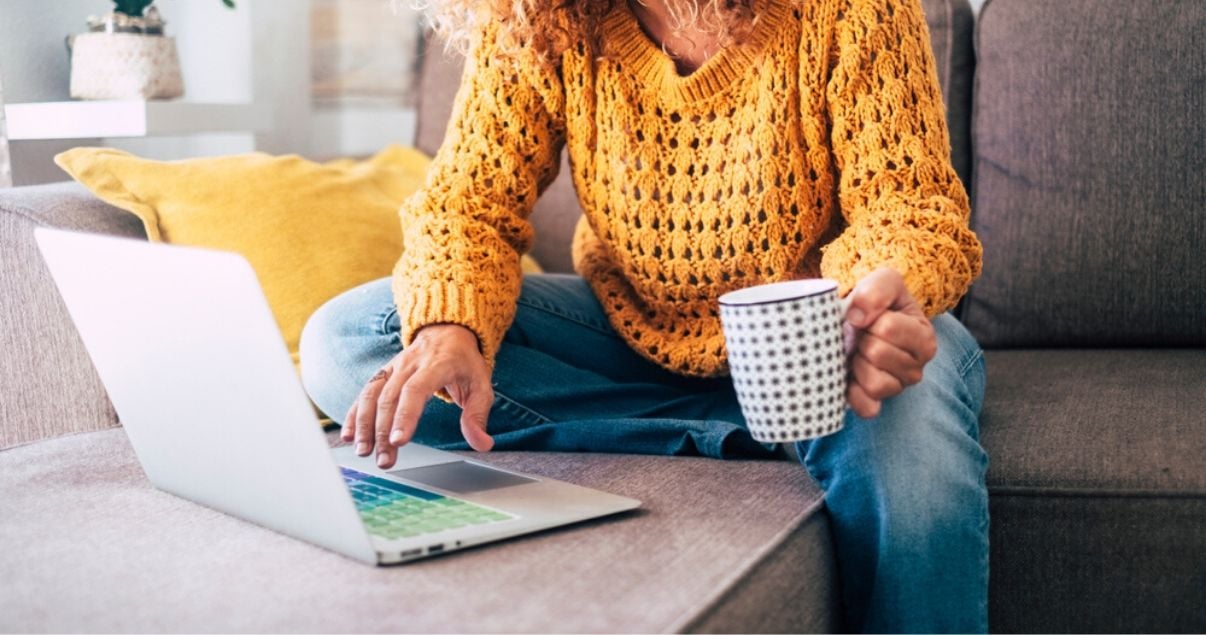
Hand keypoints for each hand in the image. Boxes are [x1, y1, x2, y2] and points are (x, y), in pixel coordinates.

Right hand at [341, 323, 494, 468]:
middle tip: (384, 460)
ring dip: (364, 424)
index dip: (405, 415)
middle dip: (383, 431)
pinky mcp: (383, 373)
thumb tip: (482, 444)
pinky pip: (365, 392)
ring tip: (363, 451)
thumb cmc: (465, 362)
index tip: (399, 441)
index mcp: (437, 365)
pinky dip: (354, 414)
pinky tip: (349, 436)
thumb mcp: (481, 385)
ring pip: (373, 394)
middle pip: (390, 398)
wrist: (447, 330)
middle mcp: (410, 364)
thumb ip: (478, 416)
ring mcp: (393, 367)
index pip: (416, 390)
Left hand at [842, 267, 936, 418]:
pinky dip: (853, 394)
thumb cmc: (876, 302)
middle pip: (877, 354)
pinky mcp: (878, 404)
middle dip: (861, 340)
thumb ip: (877, 289)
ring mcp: (898, 387)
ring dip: (857, 364)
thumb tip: (857, 317)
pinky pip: (867, 408)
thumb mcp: (883, 280)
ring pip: (875, 383)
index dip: (869, 318)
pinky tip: (850, 375)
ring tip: (857, 352)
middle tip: (861, 335)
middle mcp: (917, 367)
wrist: (859, 319)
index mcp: (924, 336)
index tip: (869, 317)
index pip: (888, 328)